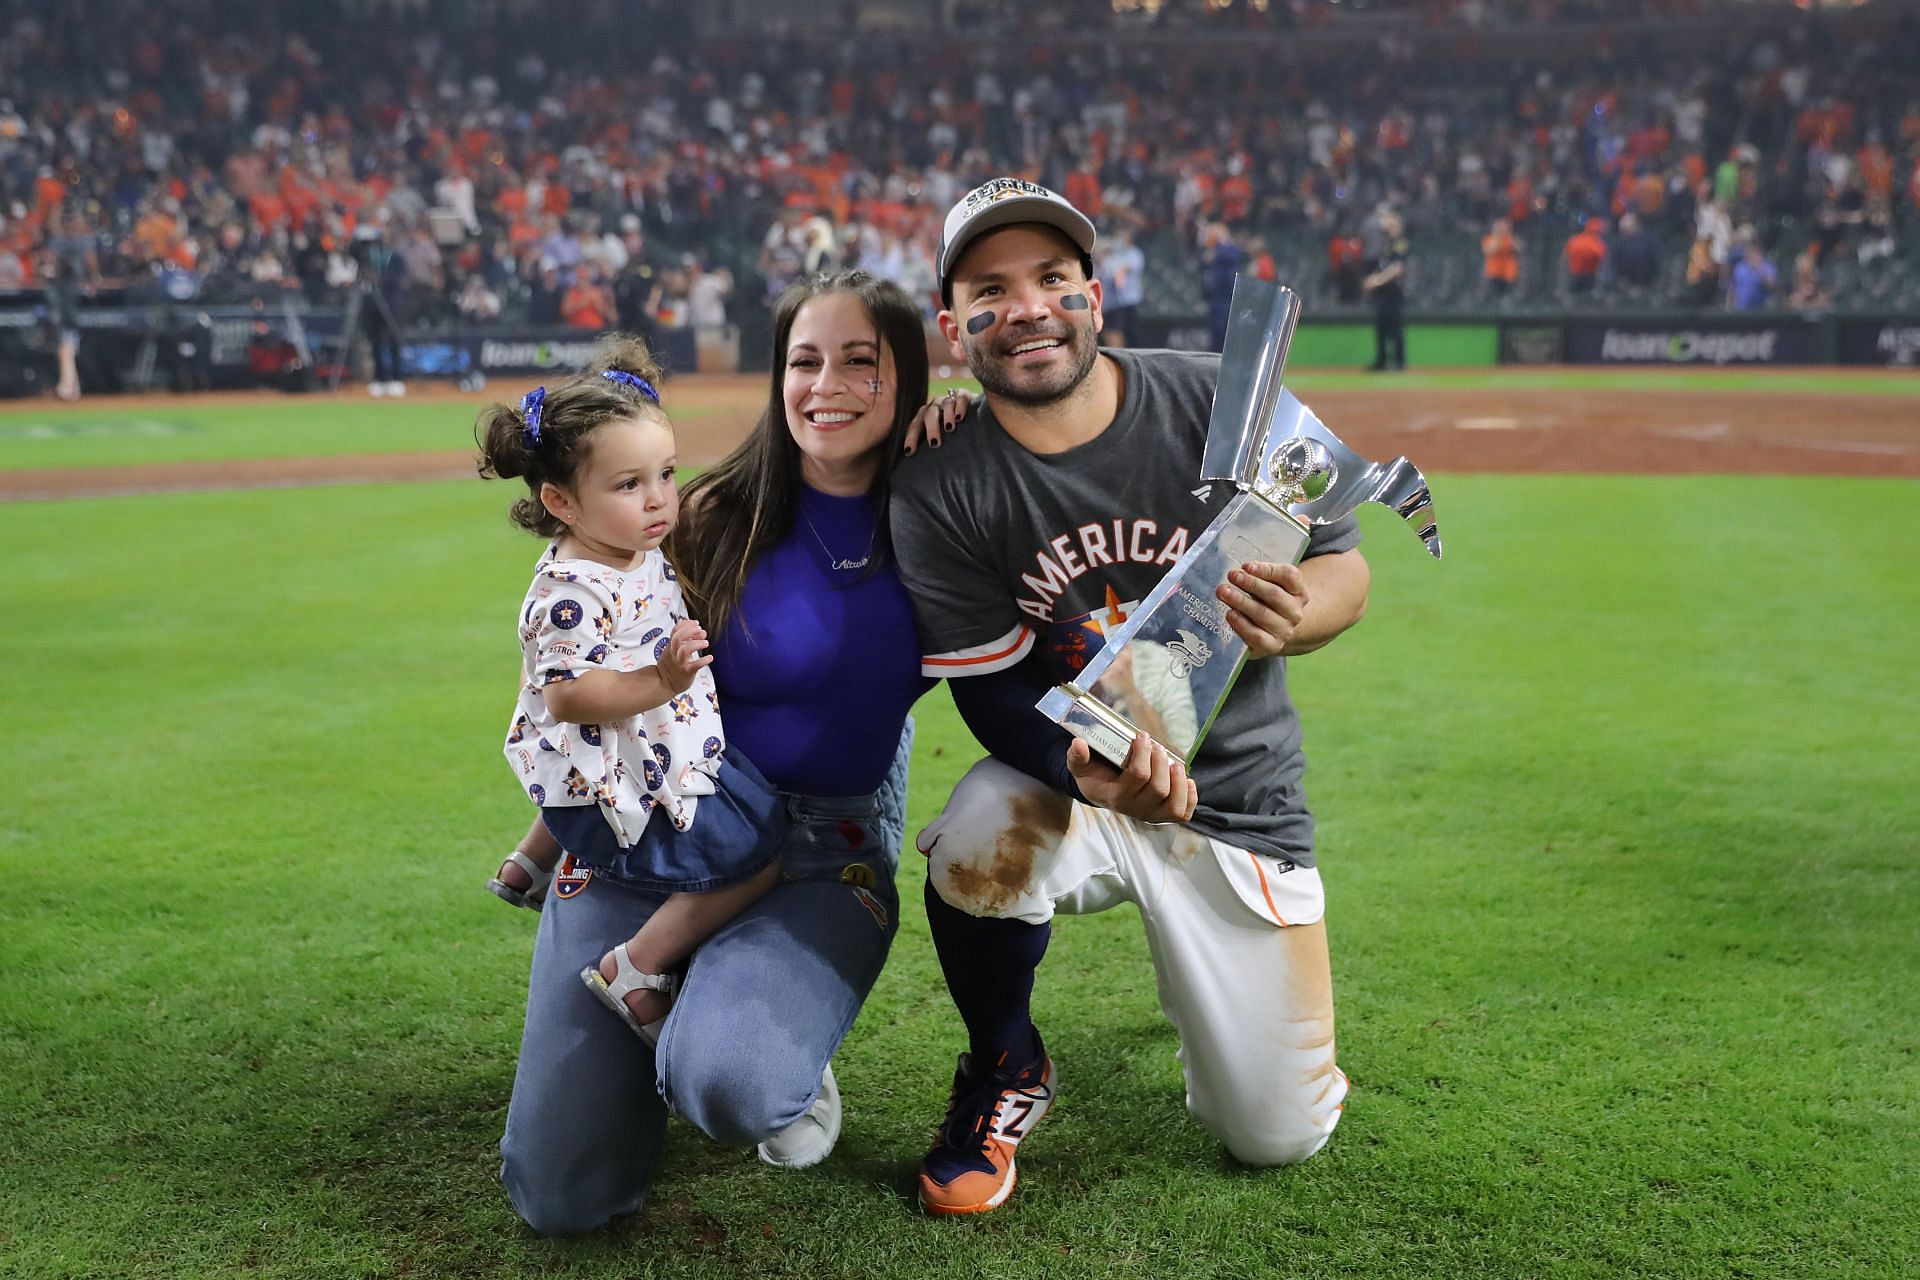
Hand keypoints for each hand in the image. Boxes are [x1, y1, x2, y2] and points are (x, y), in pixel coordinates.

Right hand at [657, 619, 712, 693]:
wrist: (664, 685)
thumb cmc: (672, 666)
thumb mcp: (675, 651)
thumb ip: (687, 640)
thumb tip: (701, 631)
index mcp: (671, 646)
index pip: (675, 631)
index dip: (686, 624)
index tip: (696, 623)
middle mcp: (674, 653)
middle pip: (677, 638)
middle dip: (690, 631)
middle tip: (701, 630)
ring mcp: (680, 663)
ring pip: (685, 650)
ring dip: (697, 644)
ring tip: (706, 643)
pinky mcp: (687, 672)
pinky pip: (695, 665)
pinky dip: (703, 660)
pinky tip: (710, 658)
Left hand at [903, 387, 973, 453]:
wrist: (976, 417)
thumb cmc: (955, 434)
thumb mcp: (941, 441)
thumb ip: (931, 448)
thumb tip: (916, 468)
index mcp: (925, 417)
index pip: (914, 425)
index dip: (911, 437)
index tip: (909, 452)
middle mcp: (935, 407)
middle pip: (928, 413)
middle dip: (931, 429)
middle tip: (935, 444)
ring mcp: (949, 399)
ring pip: (944, 404)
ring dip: (946, 416)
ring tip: (950, 429)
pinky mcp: (965, 395)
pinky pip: (961, 396)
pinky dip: (960, 406)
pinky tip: (961, 417)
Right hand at [1066, 731, 1197, 823]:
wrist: (1101, 792)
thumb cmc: (1095, 775)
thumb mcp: (1080, 766)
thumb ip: (1077, 756)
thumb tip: (1079, 743)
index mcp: (1115, 796)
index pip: (1137, 775)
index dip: (1143, 753)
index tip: (1142, 735)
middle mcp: (1134, 809)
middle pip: (1158, 788)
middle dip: (1162, 762)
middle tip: (1157, 747)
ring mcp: (1151, 814)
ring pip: (1174, 804)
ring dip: (1179, 781)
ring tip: (1175, 763)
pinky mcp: (1164, 816)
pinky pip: (1183, 813)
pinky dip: (1190, 797)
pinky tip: (1187, 780)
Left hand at [1216, 560, 1308, 658]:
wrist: (1276, 629)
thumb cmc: (1268, 601)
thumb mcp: (1269, 584)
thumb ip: (1258, 575)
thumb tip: (1241, 571)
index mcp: (1299, 591)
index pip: (1289, 576)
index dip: (1267, 570)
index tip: (1246, 566)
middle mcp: (1295, 612)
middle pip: (1274, 594)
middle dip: (1251, 583)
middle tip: (1232, 576)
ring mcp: (1285, 630)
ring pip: (1263, 614)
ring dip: (1241, 602)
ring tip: (1224, 592)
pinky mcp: (1272, 646)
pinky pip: (1257, 636)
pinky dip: (1241, 624)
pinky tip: (1230, 614)